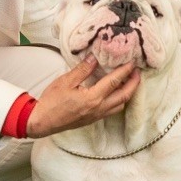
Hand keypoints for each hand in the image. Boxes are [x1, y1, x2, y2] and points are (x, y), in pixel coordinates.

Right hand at [26, 54, 140, 137]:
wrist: (42, 122)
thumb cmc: (51, 102)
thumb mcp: (65, 81)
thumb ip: (82, 70)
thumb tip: (94, 58)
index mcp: (92, 98)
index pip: (114, 82)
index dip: (125, 71)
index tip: (132, 62)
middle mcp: (98, 108)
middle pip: (124, 96)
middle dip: (134, 84)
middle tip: (138, 72)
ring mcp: (96, 116)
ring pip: (119, 105)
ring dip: (128, 93)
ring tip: (129, 82)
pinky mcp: (92, 119)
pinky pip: (112, 110)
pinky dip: (118, 101)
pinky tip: (115, 94)